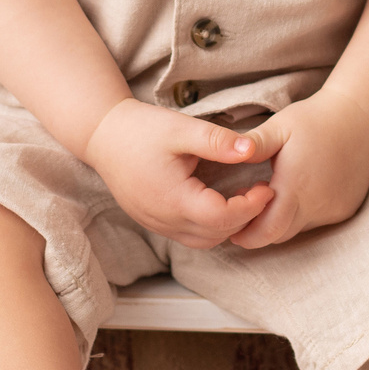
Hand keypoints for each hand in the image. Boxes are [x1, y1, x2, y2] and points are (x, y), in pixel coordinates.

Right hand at [82, 100, 276, 249]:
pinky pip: (190, 236)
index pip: (222, 217)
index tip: (266, 187)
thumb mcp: (181, 128)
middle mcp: (164, 220)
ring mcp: (157, 224)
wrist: (102, 135)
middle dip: (245, 218)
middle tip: (262, 192)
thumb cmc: (140, 129)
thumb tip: (252, 149)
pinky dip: (211, 226)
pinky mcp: (154, 222)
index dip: (250, 206)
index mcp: (173, 199)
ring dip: (228, 226)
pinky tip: (219, 202)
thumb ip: (217, 140)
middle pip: (216, 234)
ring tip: (243, 198)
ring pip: (204, 241)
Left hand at [228, 95, 368, 249]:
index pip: (267, 230)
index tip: (233, 229)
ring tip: (272, 194)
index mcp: (295, 186)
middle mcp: (316, 204)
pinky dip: (302, 214)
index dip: (247, 235)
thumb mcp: (279, 127)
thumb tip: (227, 153)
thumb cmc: (314, 120)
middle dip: (260, 229)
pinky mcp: (345, 209)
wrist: (359, 118)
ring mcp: (334, 209)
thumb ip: (254, 145)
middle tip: (248, 210)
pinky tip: (298, 191)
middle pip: (280, 234)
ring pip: (298, 229)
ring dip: (282, 219)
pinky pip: (316, 221)